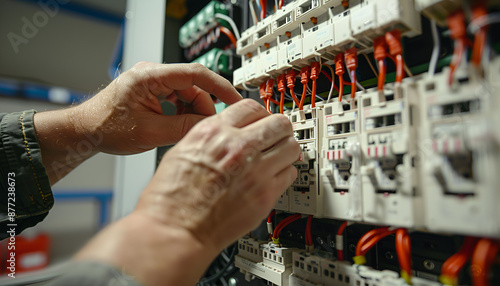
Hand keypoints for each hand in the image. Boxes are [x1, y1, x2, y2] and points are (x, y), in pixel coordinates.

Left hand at [35, 62, 241, 182]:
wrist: (85, 131)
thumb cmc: (105, 128)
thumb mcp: (150, 132)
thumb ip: (183, 128)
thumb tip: (210, 128)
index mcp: (149, 76)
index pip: (195, 74)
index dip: (220, 87)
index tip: (235, 99)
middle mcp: (152, 74)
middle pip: (193, 86)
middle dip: (203, 108)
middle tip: (206, 129)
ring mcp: (152, 82)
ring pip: (186, 94)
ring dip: (191, 113)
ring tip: (186, 131)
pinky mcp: (151, 91)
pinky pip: (176, 99)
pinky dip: (182, 113)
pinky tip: (177, 127)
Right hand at [137, 98, 299, 248]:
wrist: (175, 230)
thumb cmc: (170, 198)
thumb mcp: (182, 150)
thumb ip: (211, 137)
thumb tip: (229, 132)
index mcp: (214, 132)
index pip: (251, 106)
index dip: (259, 113)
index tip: (261, 121)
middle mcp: (238, 147)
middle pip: (279, 122)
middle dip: (278, 128)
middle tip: (275, 136)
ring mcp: (256, 170)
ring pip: (291, 146)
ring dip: (285, 150)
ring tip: (276, 158)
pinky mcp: (266, 194)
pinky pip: (290, 174)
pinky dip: (284, 174)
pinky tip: (272, 178)